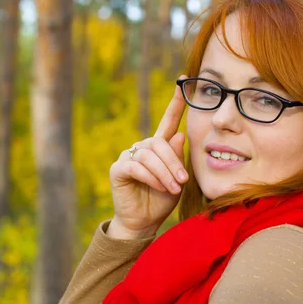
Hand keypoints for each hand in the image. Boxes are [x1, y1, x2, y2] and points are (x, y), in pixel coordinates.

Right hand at [108, 76, 188, 238]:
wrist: (144, 223)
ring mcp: (129, 157)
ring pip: (149, 155)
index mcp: (159, 147)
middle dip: (174, 161)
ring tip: (173, 188)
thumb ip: (178, 158)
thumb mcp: (177, 179)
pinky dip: (151, 177)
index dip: (176, 102)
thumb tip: (179, 135)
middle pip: (160, 143)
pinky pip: (136, 166)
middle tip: (183, 180)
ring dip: (165, 172)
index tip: (184, 80)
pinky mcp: (118, 169)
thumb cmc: (162, 200)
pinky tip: (159, 187)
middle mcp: (143, 148)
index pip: (169, 120)